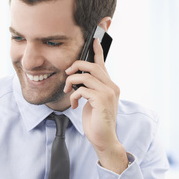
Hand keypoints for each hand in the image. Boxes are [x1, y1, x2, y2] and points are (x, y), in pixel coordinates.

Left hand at [64, 38, 127, 173]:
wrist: (104, 139)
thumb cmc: (97, 122)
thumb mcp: (92, 102)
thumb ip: (89, 89)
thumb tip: (78, 80)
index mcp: (110, 86)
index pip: (102, 65)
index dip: (97, 51)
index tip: (94, 39)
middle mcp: (111, 87)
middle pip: (92, 66)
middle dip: (76, 66)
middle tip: (67, 74)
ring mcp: (108, 93)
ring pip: (85, 76)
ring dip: (71, 82)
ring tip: (68, 91)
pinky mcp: (101, 100)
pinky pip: (82, 90)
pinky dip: (74, 96)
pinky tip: (74, 105)